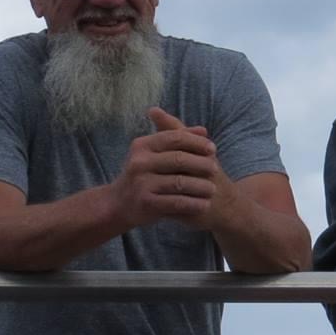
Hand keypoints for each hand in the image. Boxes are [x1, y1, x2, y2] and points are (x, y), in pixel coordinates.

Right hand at [112, 107, 230, 228]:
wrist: (120, 203)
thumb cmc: (144, 174)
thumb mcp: (155, 153)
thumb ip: (178, 139)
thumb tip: (203, 130)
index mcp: (142, 145)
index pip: (175, 138)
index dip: (196, 142)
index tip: (213, 149)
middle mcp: (139, 162)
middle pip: (179, 159)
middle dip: (201, 164)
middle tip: (215, 169)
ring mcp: (141, 183)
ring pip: (179, 182)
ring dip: (200, 186)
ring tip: (212, 189)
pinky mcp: (146, 203)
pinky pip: (176, 202)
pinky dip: (193, 204)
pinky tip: (204, 204)